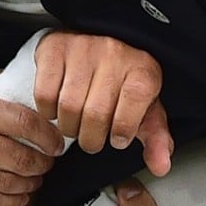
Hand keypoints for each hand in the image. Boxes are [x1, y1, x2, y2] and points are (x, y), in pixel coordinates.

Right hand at [0, 70, 63, 205]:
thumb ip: (4, 87)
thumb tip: (41, 90)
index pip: (25, 123)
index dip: (49, 137)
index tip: (58, 144)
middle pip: (19, 157)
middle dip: (42, 164)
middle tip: (48, 163)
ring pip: (6, 183)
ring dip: (29, 184)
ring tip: (35, 179)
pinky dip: (9, 202)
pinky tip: (18, 196)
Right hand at [33, 32, 172, 175]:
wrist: (102, 38)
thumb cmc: (125, 80)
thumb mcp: (147, 107)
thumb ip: (156, 138)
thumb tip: (161, 167)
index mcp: (142, 71)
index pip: (129, 117)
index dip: (121, 134)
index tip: (119, 137)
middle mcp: (114, 55)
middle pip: (94, 115)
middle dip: (91, 138)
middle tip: (93, 138)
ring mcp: (83, 48)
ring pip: (68, 106)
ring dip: (69, 127)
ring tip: (76, 125)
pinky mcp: (55, 48)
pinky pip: (45, 94)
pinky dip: (48, 111)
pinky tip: (58, 109)